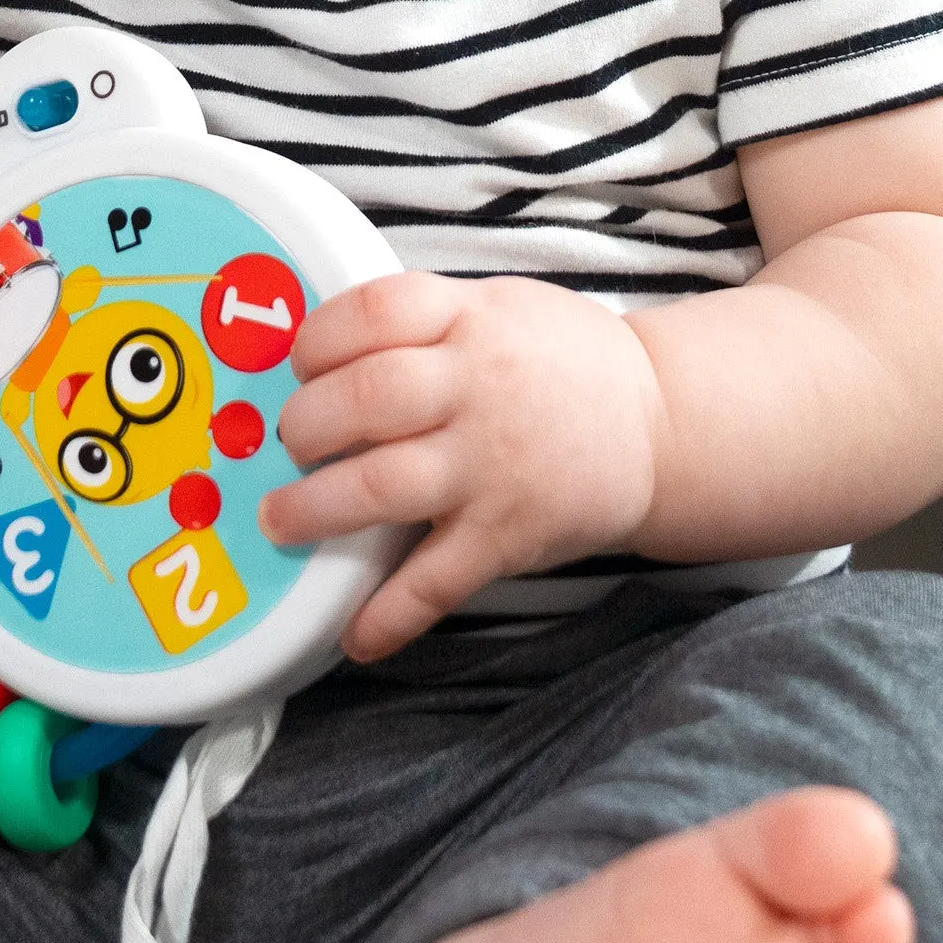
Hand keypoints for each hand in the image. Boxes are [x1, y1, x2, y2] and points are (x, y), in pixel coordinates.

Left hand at [258, 273, 662, 660]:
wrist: (663, 423)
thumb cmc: (559, 361)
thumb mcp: (497, 307)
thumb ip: (421, 321)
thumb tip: (315, 351)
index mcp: (471, 319)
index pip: (375, 313)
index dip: (318, 340)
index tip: (300, 364)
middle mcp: (478, 389)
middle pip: (366, 398)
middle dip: (304, 424)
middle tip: (290, 441)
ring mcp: (492, 466)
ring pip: (383, 486)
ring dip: (316, 509)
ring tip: (280, 519)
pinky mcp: (509, 535)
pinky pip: (437, 580)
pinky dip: (390, 614)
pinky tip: (354, 635)